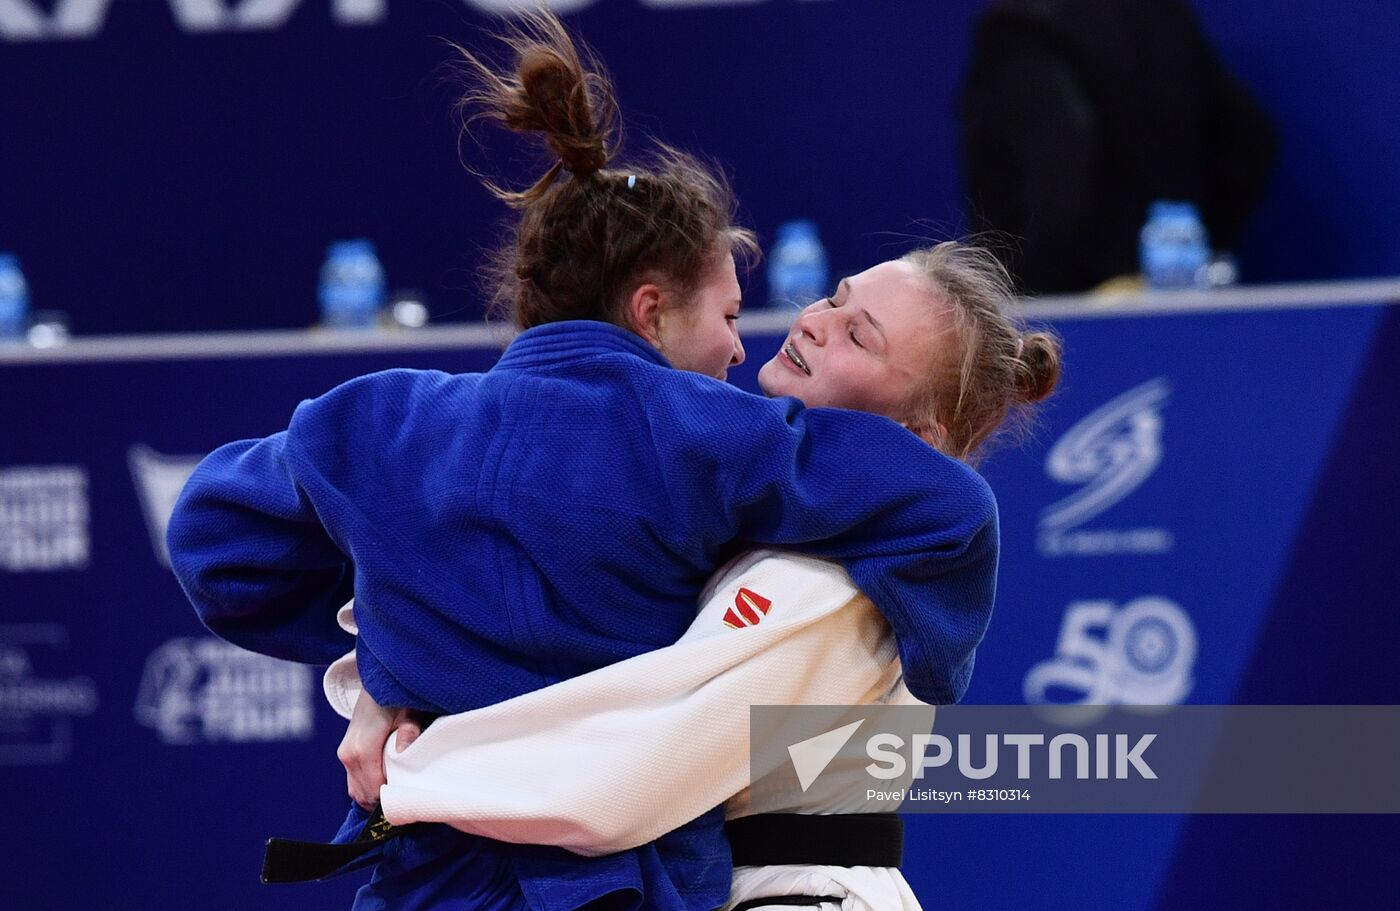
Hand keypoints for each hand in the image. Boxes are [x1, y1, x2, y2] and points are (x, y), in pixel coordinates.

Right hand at [337, 688, 424, 809]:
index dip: (391, 797)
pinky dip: (368, 787)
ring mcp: (344, 756)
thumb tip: (404, 751)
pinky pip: (354, 782)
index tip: (409, 795)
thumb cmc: (394, 698)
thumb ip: (409, 729)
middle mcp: (348, 755)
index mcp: (362, 748)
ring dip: (375, 795)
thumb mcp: (408, 710)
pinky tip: (386, 782)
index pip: (373, 789)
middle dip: (384, 799)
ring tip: (398, 789)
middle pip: (364, 795)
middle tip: (407, 794)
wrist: (375, 685)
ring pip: (356, 791)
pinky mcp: (345, 755)